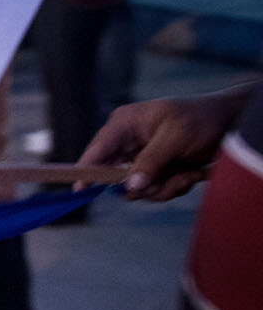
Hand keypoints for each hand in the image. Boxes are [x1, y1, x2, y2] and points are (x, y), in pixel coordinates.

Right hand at [78, 87, 250, 200]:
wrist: (230, 123)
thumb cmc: (202, 119)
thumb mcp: (176, 136)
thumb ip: (151, 161)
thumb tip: (130, 186)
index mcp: (124, 124)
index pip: (97, 150)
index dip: (86, 171)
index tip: (79, 190)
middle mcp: (127, 142)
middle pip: (116, 177)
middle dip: (146, 184)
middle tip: (171, 179)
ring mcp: (140, 158)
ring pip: (137, 188)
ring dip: (165, 187)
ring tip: (188, 174)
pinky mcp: (154, 170)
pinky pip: (152, 190)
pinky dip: (173, 187)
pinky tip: (190, 173)